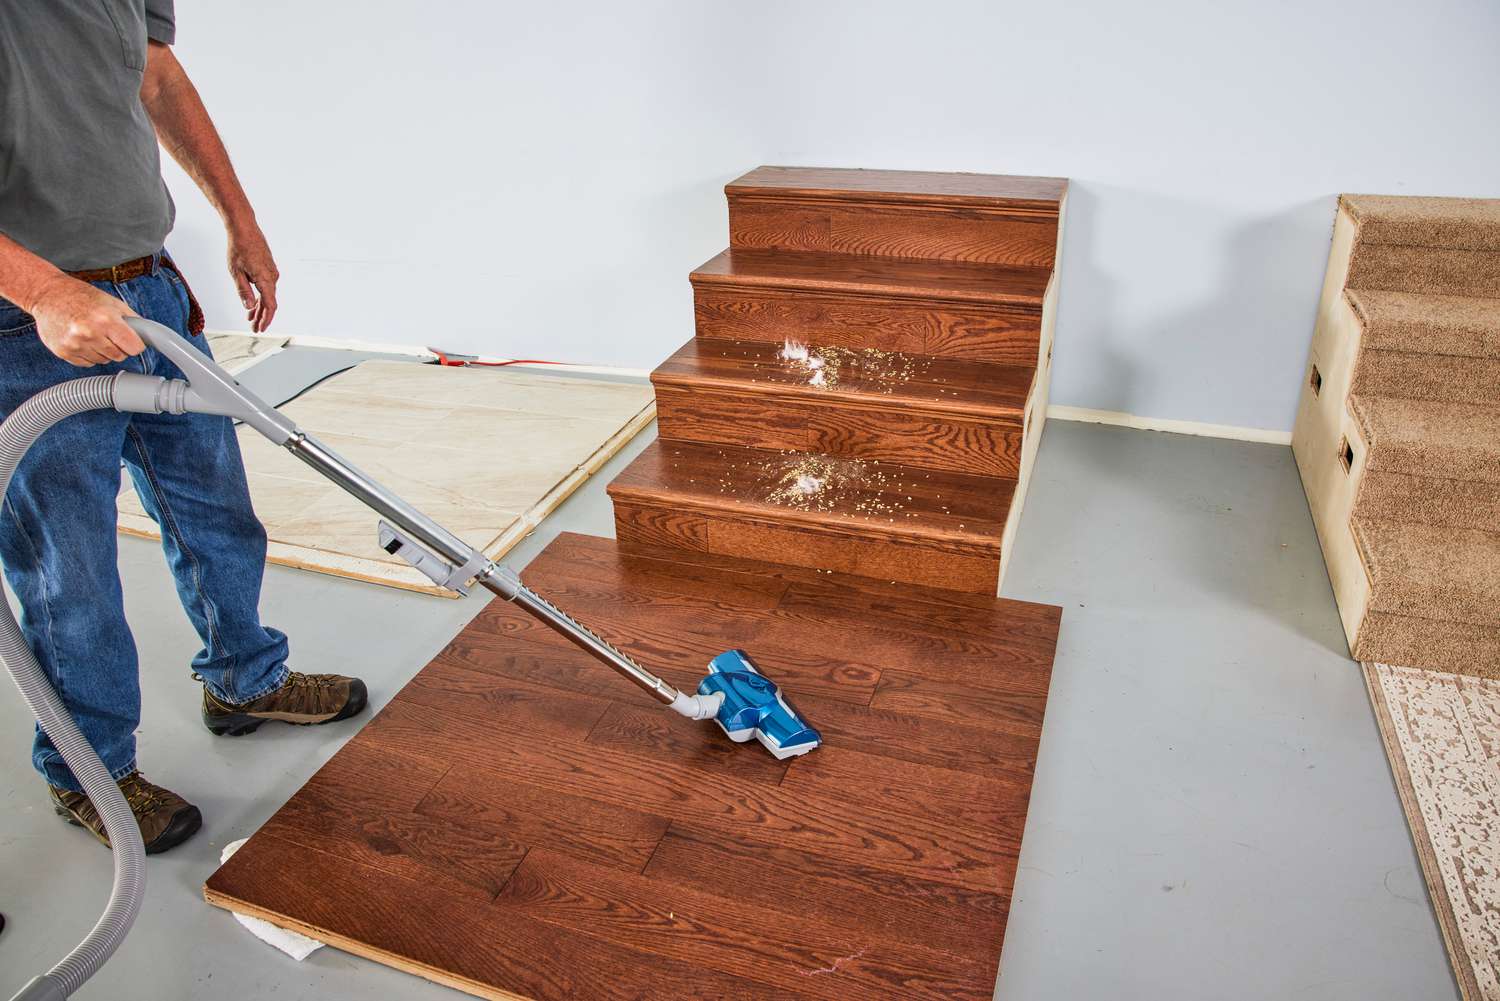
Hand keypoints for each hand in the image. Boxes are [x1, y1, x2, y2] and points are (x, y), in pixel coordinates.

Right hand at [27, 274, 145, 365]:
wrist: (48, 294)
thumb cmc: (82, 296)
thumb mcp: (112, 302)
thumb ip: (133, 320)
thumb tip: (151, 336)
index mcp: (106, 320)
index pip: (134, 348)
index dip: (135, 344)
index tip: (132, 341)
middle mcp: (89, 333)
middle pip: (120, 356)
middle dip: (118, 346)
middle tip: (108, 333)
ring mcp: (75, 344)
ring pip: (103, 361)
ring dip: (102, 351)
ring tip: (92, 333)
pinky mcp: (63, 352)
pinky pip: (87, 363)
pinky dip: (87, 354)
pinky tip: (81, 339)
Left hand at [227, 224, 278, 331]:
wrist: (244, 228)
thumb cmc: (238, 248)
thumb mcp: (236, 272)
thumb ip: (243, 291)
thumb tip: (249, 306)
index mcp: (265, 279)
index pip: (269, 305)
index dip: (265, 319)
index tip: (260, 328)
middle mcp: (272, 276)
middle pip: (270, 302)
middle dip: (262, 316)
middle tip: (254, 327)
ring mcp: (272, 272)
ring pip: (268, 295)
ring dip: (260, 307)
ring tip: (250, 317)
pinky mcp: (269, 268)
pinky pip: (267, 286)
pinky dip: (261, 296)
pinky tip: (253, 301)